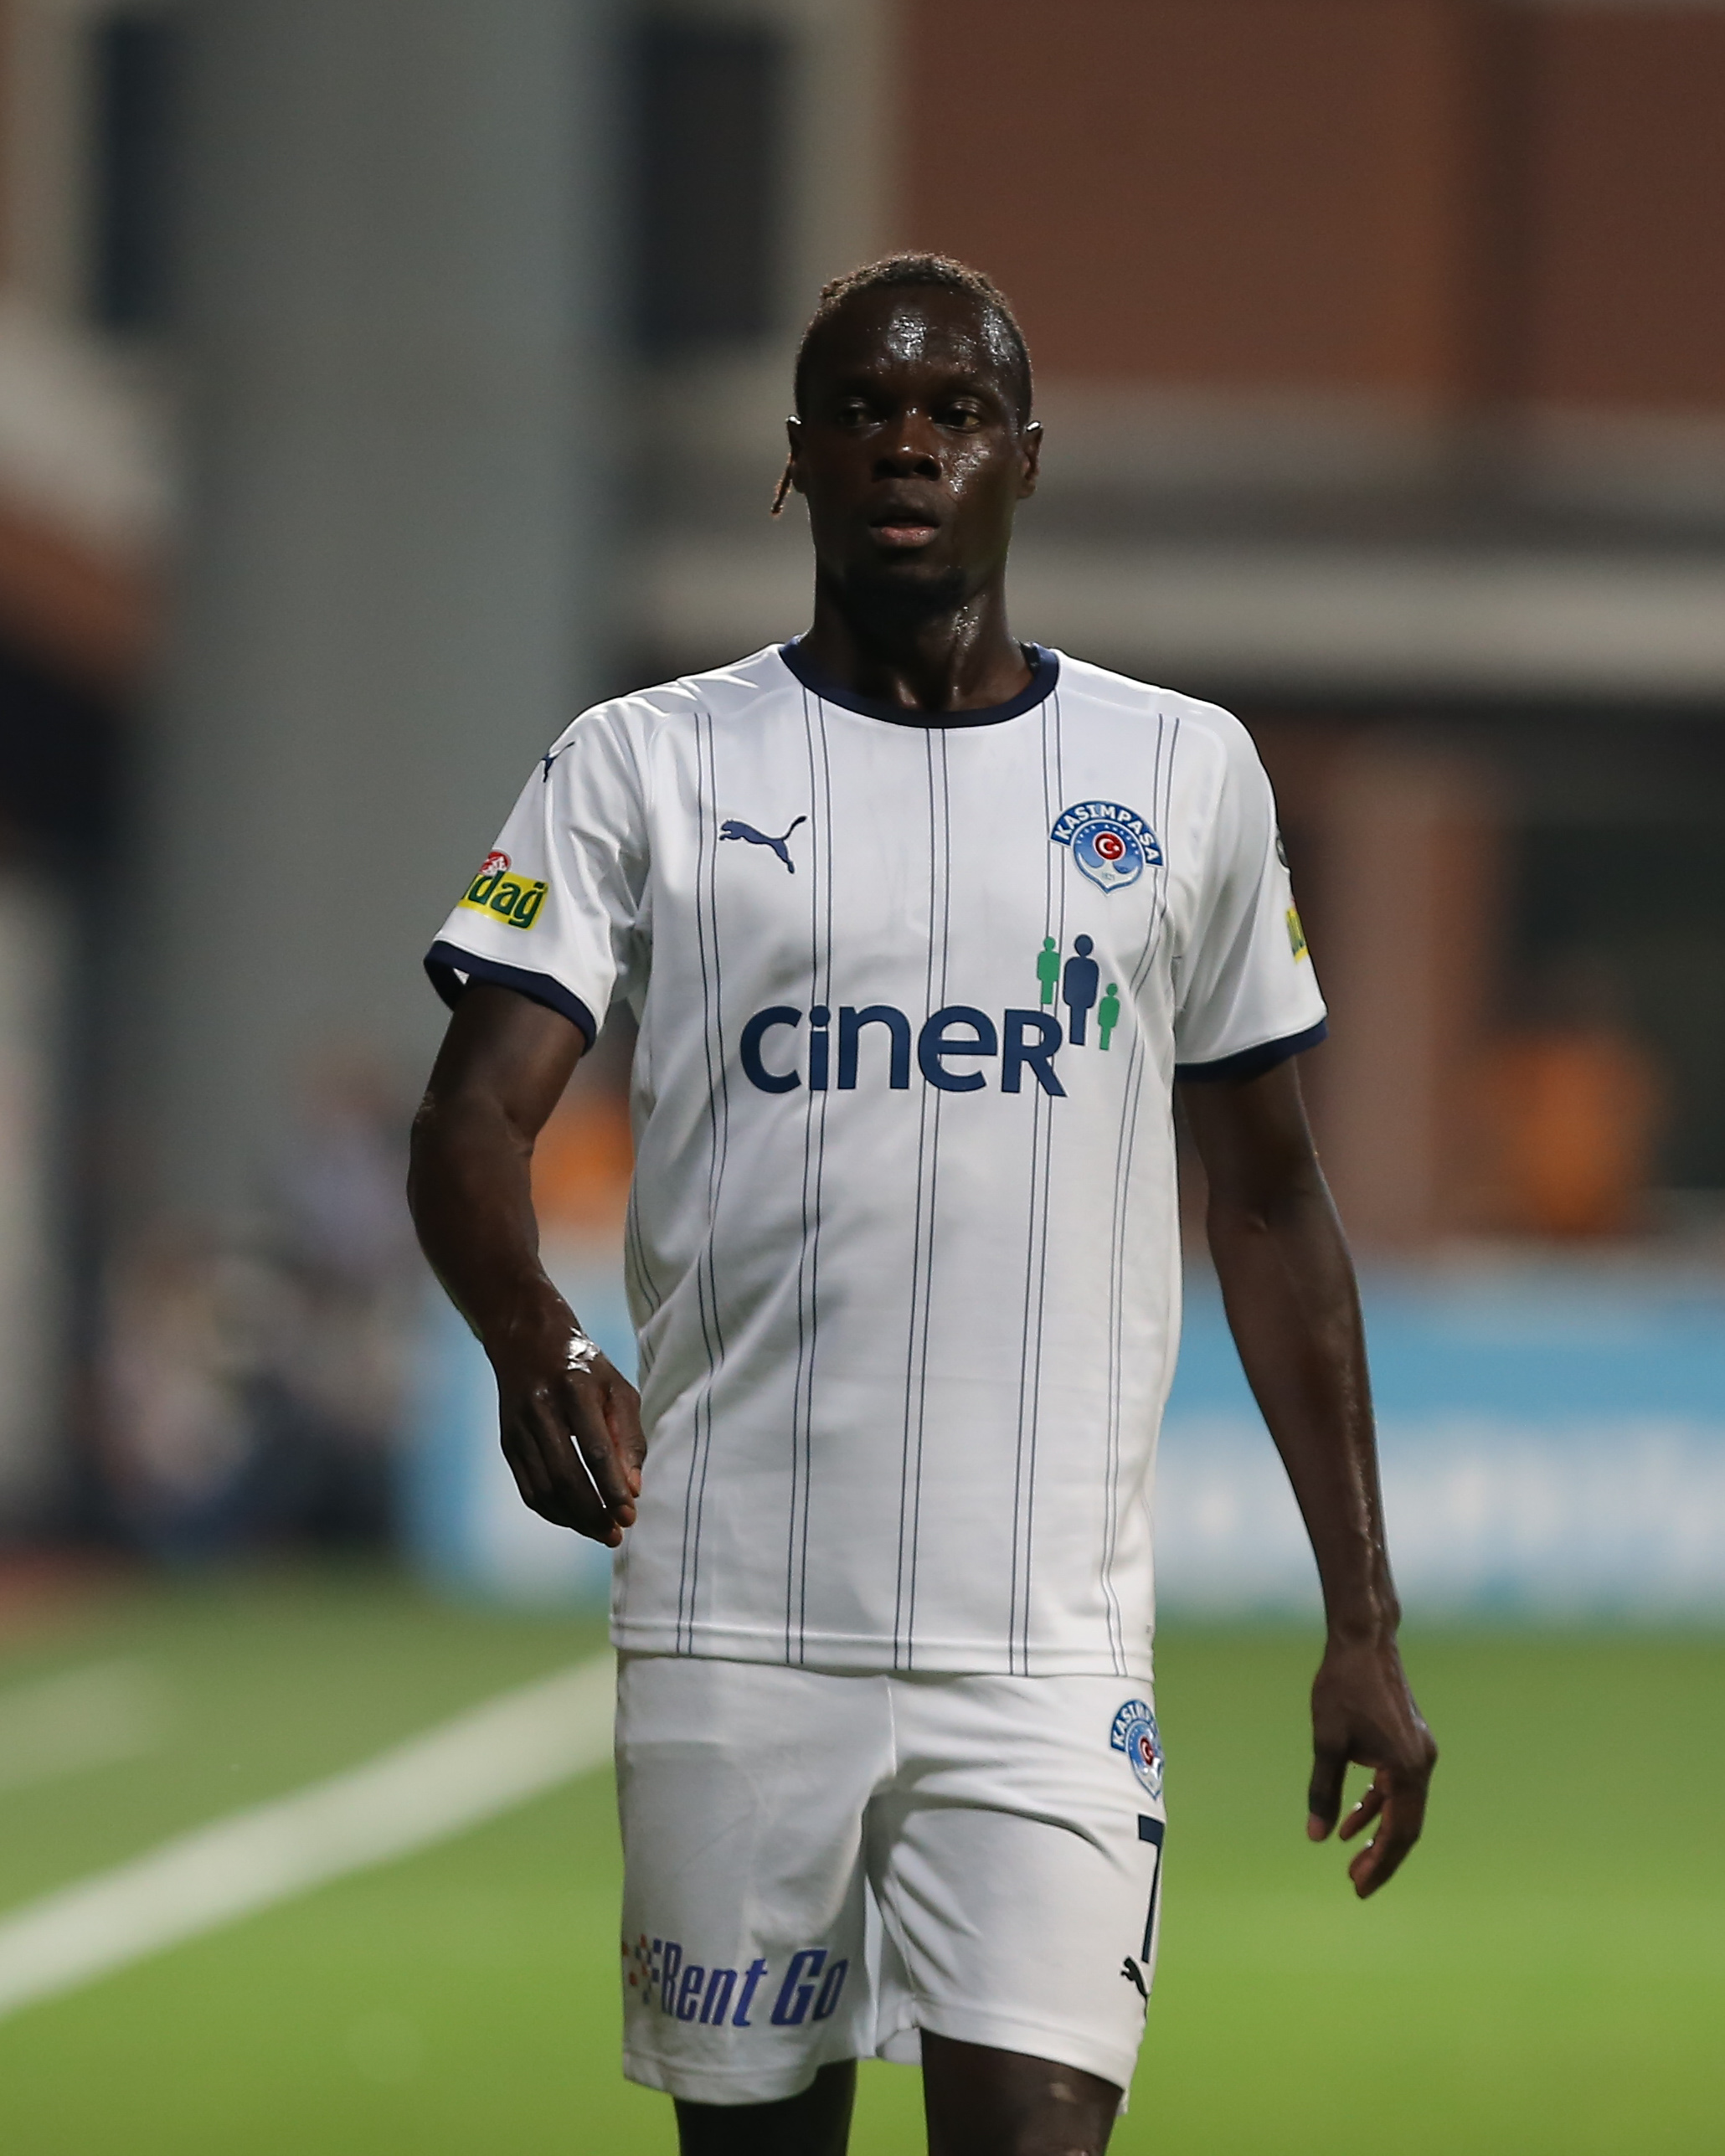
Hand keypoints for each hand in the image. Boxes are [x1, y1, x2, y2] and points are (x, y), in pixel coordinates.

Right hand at [486, 1288, 644, 1545]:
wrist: (526, 1339)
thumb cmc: (585, 1366)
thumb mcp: (617, 1387)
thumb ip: (629, 1436)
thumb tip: (633, 1489)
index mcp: (574, 1388)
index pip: (595, 1450)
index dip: (613, 1488)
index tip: (630, 1515)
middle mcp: (541, 1408)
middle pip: (566, 1476)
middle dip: (593, 1513)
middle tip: (615, 1534)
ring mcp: (518, 1427)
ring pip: (544, 1489)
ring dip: (573, 1519)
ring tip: (600, 1532)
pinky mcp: (507, 1442)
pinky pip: (529, 1489)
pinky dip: (552, 1512)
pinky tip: (574, 1520)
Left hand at [1306, 1634, 1436, 1897]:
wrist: (1363, 1641)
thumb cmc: (1341, 1687)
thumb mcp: (1326, 1742)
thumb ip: (1323, 1791)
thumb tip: (1316, 1836)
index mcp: (1407, 1768)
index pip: (1398, 1831)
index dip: (1381, 1864)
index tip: (1359, 1889)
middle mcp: (1421, 1763)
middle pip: (1406, 1826)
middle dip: (1382, 1857)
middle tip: (1356, 1884)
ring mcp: (1418, 1752)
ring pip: (1402, 1808)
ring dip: (1378, 1833)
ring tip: (1352, 1861)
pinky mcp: (1408, 1743)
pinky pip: (1397, 1787)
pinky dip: (1377, 1806)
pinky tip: (1352, 1823)